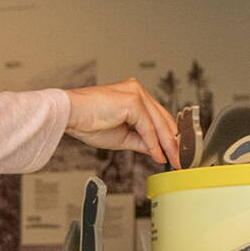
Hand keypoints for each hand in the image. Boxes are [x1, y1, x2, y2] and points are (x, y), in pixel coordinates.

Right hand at [65, 80, 179, 167]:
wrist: (69, 115)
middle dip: (172, 142)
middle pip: (162, 118)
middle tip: (179, 159)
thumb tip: (156, 150)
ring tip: (172, 161)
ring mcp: (136, 93)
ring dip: (167, 145)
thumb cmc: (87, 122)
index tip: (173, 152)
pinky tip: (158, 156)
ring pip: (158, 123)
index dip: (167, 136)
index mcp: (133, 94)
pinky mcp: (133, 101)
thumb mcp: (121, 137)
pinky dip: (154, 144)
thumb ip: (141, 141)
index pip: (157, 116)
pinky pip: (148, 127)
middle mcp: (137, 90)